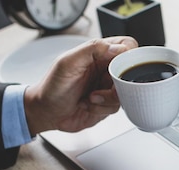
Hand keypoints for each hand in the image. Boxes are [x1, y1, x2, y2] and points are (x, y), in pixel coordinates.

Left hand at [23, 36, 137, 134]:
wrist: (47, 112)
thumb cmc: (52, 87)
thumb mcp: (68, 63)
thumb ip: (92, 49)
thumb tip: (117, 48)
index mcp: (98, 53)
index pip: (127, 46)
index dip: (128, 56)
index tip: (118, 68)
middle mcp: (106, 69)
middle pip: (132, 71)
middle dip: (118, 84)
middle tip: (100, 87)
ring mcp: (109, 87)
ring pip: (127, 92)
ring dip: (107, 98)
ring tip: (90, 97)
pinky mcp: (109, 103)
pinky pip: (119, 107)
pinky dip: (103, 108)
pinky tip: (89, 104)